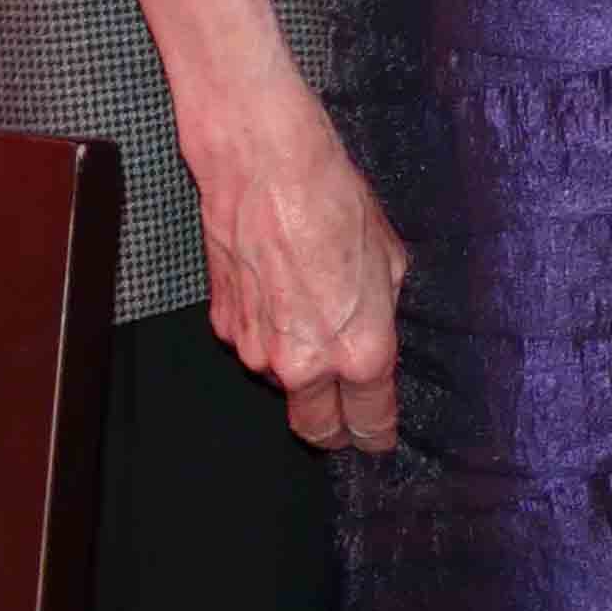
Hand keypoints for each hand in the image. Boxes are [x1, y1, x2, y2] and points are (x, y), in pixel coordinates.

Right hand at [191, 98, 409, 450]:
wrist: (266, 169)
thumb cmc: (335, 202)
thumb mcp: (389, 256)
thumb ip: (382, 307)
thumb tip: (375, 324)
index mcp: (360, 349)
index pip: (369, 419)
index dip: (377, 435)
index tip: (379, 441)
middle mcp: (305, 363)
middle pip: (316, 426)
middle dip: (334, 429)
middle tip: (346, 419)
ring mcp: (257, 351)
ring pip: (283, 381)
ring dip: (298, 366)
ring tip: (311, 313)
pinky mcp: (222, 327)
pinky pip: (253, 345)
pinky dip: (267, 333)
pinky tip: (278, 290)